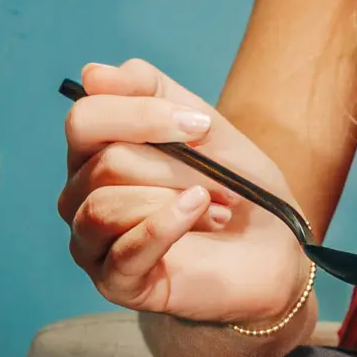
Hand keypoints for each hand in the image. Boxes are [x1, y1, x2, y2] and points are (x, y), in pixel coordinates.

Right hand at [58, 59, 307, 327]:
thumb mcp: (202, 125)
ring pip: (107, 205)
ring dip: (175, 199)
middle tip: (222, 182)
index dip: (143, 115)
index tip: (202, 126)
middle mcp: (81, 196)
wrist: (274, 249)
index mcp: (94, 153)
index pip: (85, 118)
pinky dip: (166, 225)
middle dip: (177, 167)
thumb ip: (151, 91)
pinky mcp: (115, 282)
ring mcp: (93, 242)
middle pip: (106, 162)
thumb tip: (92, 74)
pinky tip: (199, 215)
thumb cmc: (236, 187)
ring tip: (217, 209)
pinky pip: (125, 249)